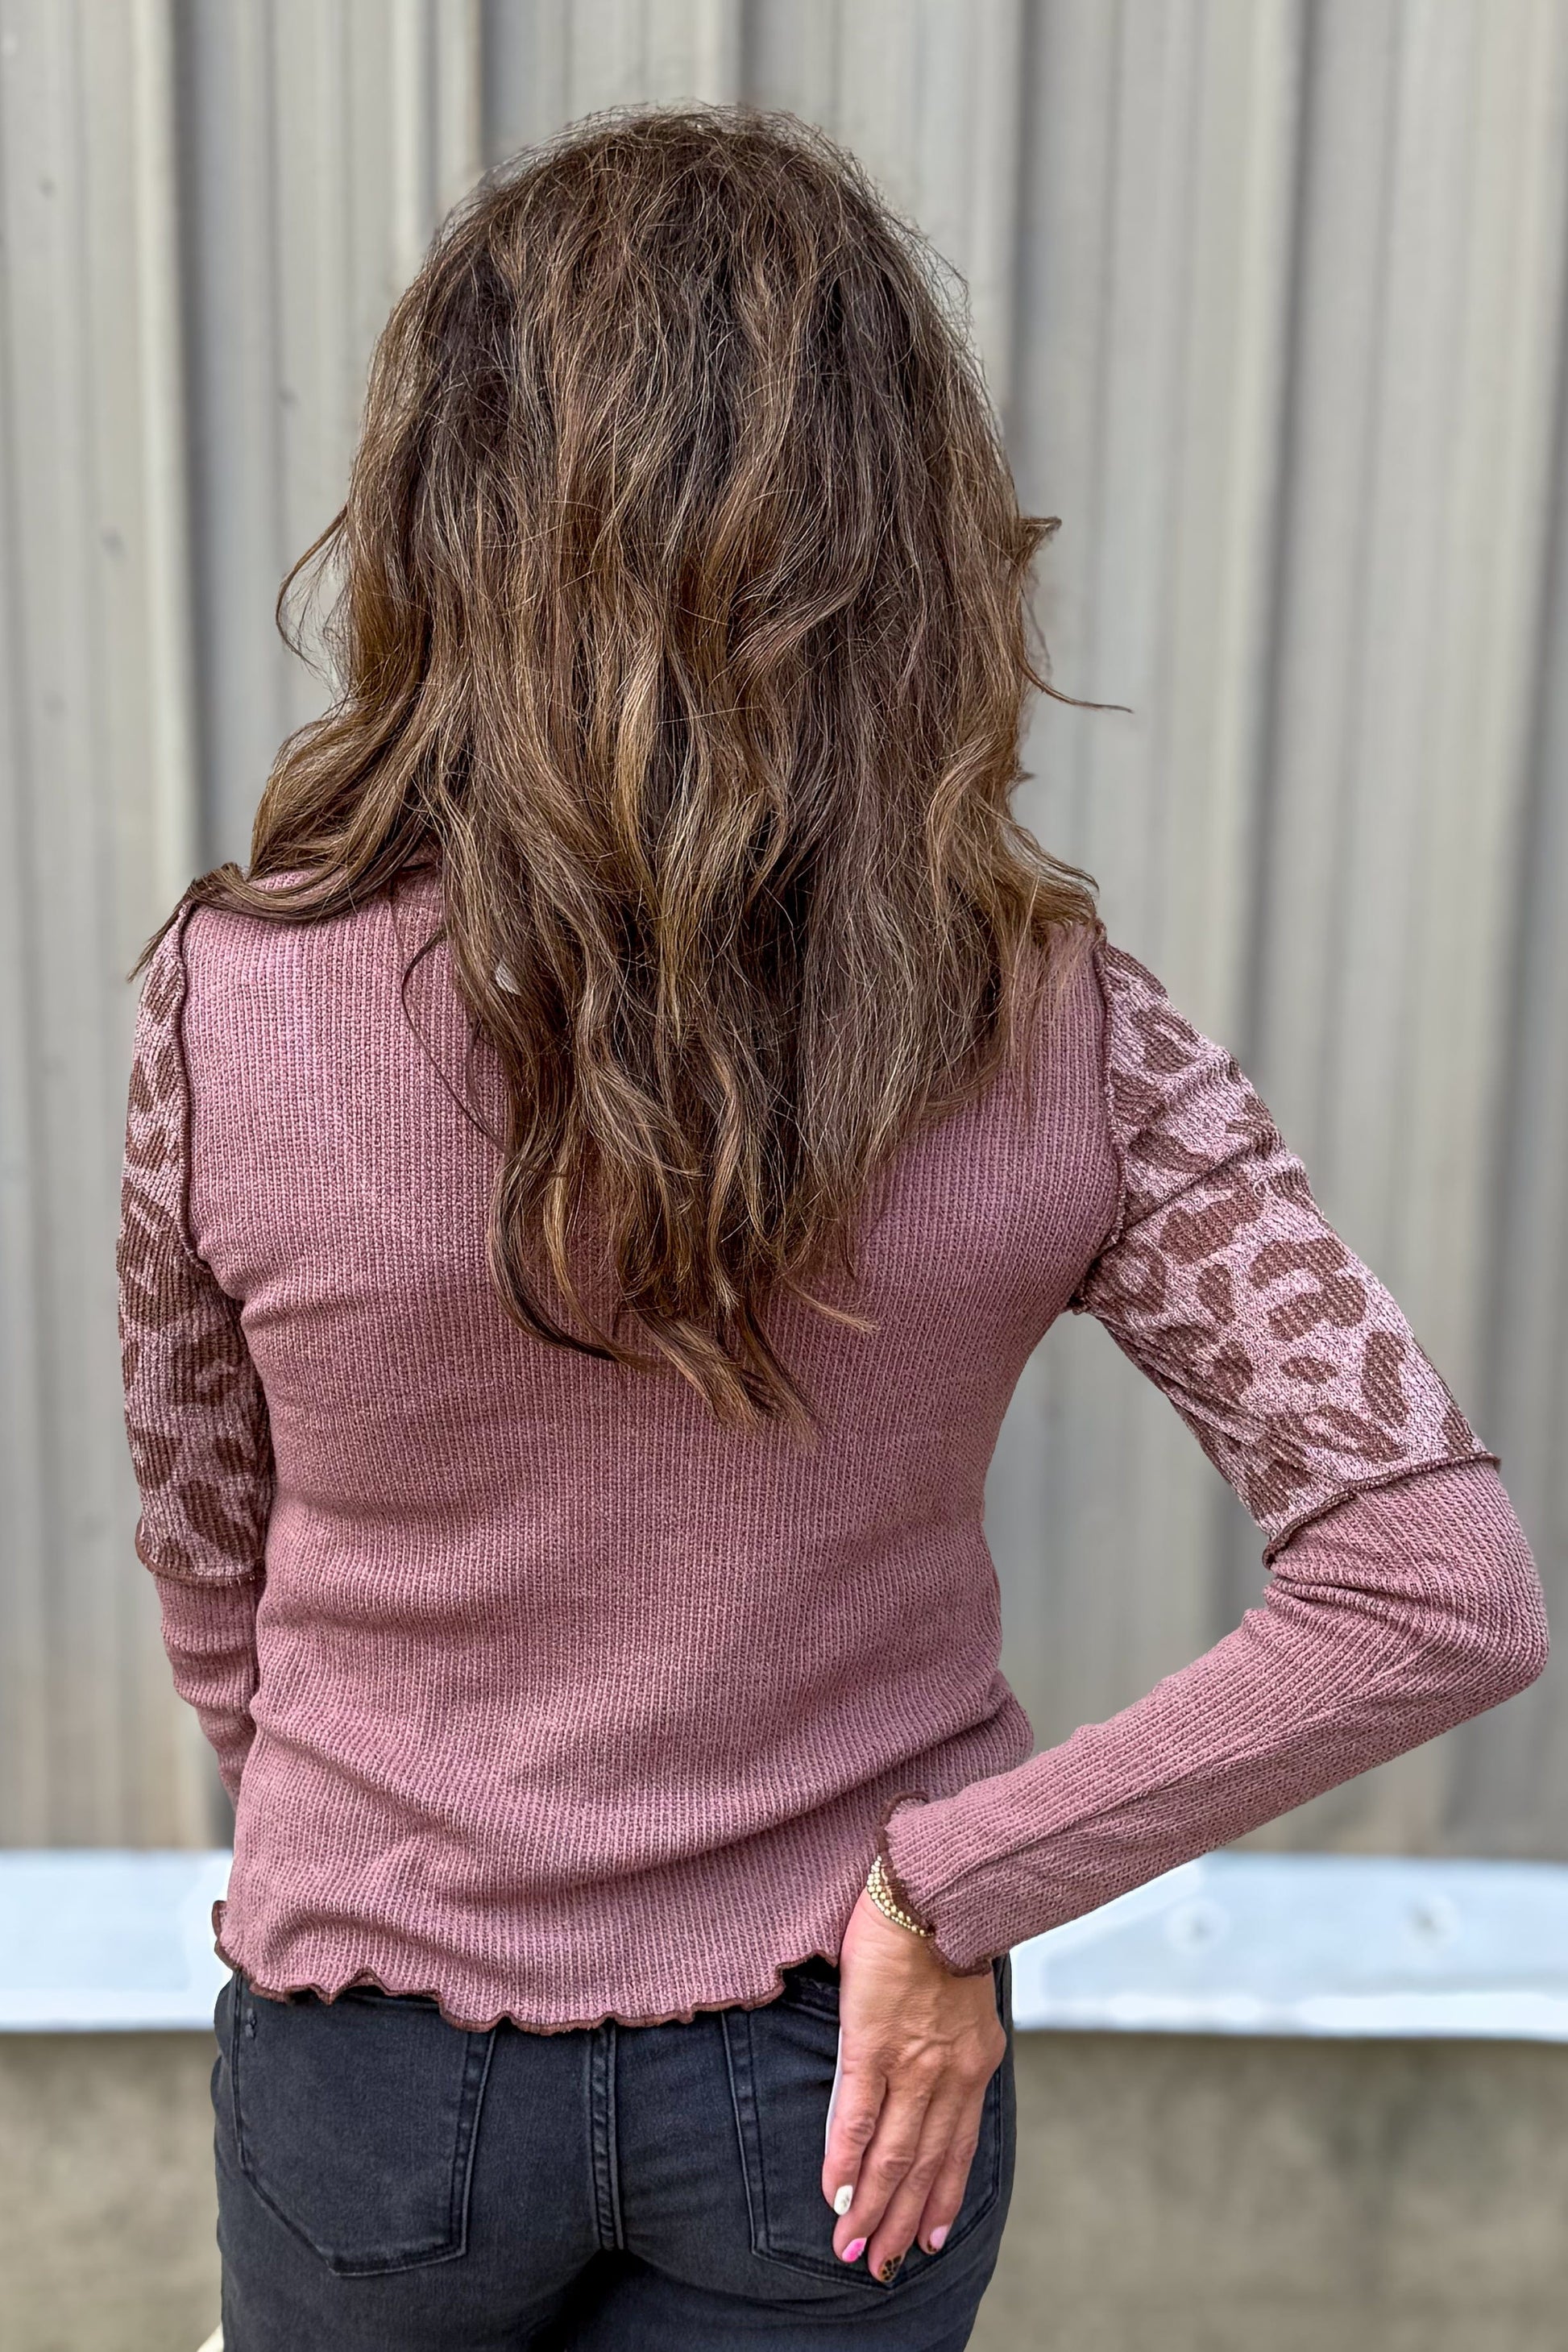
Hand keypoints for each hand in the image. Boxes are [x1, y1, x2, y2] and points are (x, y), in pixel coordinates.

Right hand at [820, 1885, 1005, 2280]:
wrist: (936, 1889)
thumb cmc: (944, 1932)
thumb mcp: (962, 2002)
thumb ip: (949, 2044)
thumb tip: (928, 2072)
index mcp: (973, 2065)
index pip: (957, 2150)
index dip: (943, 2200)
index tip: (929, 2241)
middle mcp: (948, 2075)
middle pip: (924, 2165)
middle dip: (903, 2221)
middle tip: (879, 2264)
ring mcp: (910, 2063)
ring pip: (891, 2154)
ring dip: (871, 2206)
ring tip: (852, 2244)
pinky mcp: (872, 2042)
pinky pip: (856, 2115)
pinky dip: (843, 2158)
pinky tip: (831, 2189)